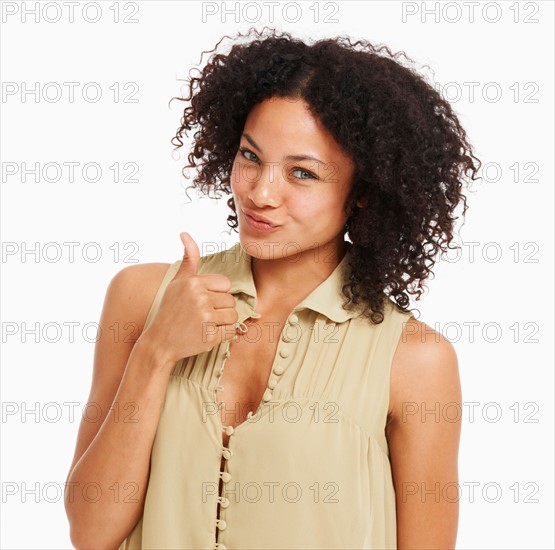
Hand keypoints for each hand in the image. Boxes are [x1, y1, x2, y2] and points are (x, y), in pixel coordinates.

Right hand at [139, 232, 238, 365]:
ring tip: (204, 324)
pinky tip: (206, 334)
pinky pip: (231, 332)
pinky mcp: (210, 337)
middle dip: (220, 309)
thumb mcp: (176, 282)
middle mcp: (200, 298)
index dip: (217, 294)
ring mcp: (205, 318)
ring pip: (233, 316)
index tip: (202, 301)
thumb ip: (188, 259)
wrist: (159, 343)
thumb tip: (185, 233)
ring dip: (223, 322)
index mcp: (193, 283)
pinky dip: (223, 335)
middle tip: (201, 315)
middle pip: (231, 301)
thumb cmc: (169, 310)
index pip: (226, 285)